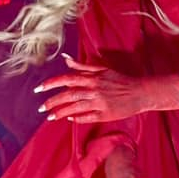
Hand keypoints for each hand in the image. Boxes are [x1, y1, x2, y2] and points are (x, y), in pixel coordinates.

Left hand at [35, 55, 157, 123]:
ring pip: (75, 107)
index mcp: (92, 77)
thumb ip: (82, 65)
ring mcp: (99, 103)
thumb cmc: (119, 79)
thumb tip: (66, 58)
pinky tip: (69, 119)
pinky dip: (77, 118)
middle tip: (41, 108)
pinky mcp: (105, 114)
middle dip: (52, 102)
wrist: (139, 92)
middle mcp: (94, 90)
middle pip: (68, 95)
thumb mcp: (101, 69)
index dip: (51, 84)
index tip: (39, 89)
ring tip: (50, 117)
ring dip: (61, 112)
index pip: (66, 79)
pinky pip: (87, 117)